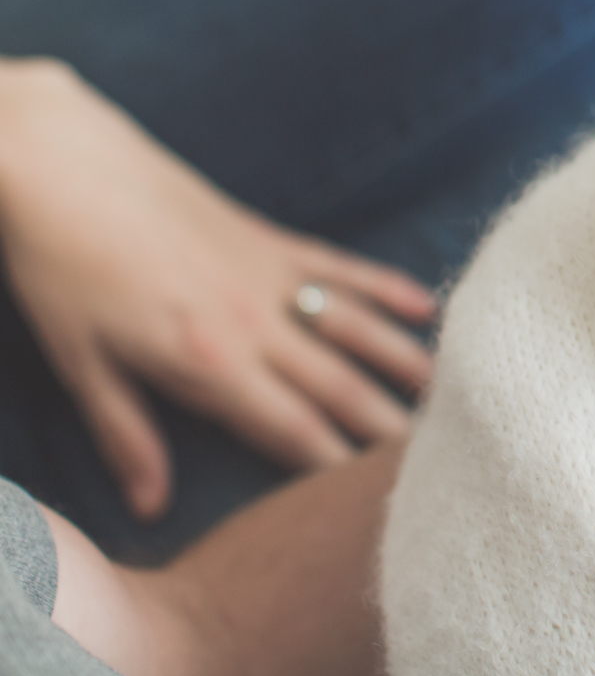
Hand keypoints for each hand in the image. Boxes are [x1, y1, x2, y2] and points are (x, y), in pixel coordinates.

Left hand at [0, 57, 437, 520]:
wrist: (68, 169)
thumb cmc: (63, 269)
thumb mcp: (80, 364)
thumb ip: (125, 435)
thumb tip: (149, 506)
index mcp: (205, 360)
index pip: (288, 428)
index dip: (333, 468)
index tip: (371, 500)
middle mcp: (254, 321)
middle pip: (338, 386)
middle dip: (386, 429)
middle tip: (437, 460)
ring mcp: (271, 275)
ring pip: (356, 328)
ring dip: (404, 363)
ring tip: (449, 397)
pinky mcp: (273, 240)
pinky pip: (343, 268)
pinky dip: (388, 288)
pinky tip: (428, 306)